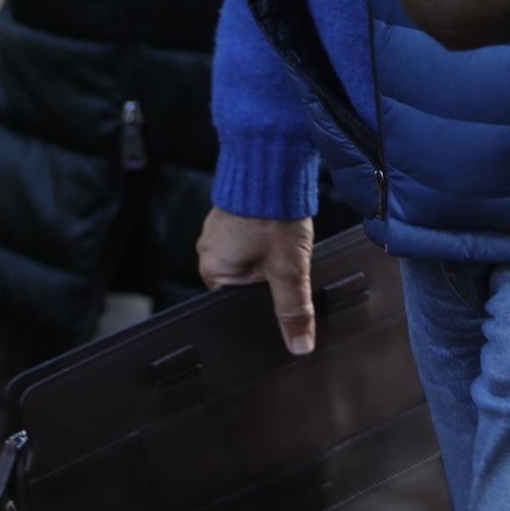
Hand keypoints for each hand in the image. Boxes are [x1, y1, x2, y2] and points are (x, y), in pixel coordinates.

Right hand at [196, 208, 315, 354]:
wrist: (271, 164)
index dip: (264, 301)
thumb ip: (294, 309)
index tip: (282, 292)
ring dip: (269, 254)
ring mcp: (219, 230)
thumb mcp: (288, 269)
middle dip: (268, 276)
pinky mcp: (233, 213)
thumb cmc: (272, 213)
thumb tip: (300, 346)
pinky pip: (250, 236)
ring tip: (282, 243)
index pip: (238, 303)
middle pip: (244, 281)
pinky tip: (279, 229)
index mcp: (213, 271)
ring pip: (250, 257)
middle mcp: (209, 251)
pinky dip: (266, 236)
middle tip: (286, 263)